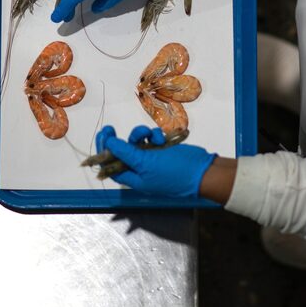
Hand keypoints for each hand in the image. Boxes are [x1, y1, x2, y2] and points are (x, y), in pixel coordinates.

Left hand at [95, 125, 215, 197]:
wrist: (202, 170)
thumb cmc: (173, 171)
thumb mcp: (147, 162)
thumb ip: (126, 153)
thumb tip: (108, 144)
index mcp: (134, 178)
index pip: (110, 166)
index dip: (103, 152)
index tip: (103, 136)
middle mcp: (140, 170)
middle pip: (121, 153)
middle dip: (117, 141)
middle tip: (110, 128)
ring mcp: (152, 160)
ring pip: (137, 143)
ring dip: (140, 135)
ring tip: (149, 134)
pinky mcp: (163, 151)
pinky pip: (152, 139)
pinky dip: (155, 135)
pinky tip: (162, 137)